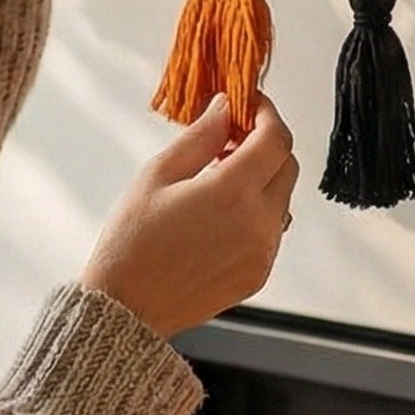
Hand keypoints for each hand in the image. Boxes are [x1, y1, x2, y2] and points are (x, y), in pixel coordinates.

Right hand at [81, 96, 296, 338]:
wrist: (127, 308)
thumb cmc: (131, 242)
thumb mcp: (157, 175)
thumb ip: (200, 137)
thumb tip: (225, 108)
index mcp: (233, 192)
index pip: (276, 138)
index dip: (266, 114)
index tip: (249, 105)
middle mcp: (259, 223)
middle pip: (287, 166)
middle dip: (265, 144)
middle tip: (230, 139)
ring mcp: (263, 252)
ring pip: (282, 198)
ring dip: (262, 179)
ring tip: (219, 178)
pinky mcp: (259, 274)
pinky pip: (272, 230)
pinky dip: (257, 211)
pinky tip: (220, 213)